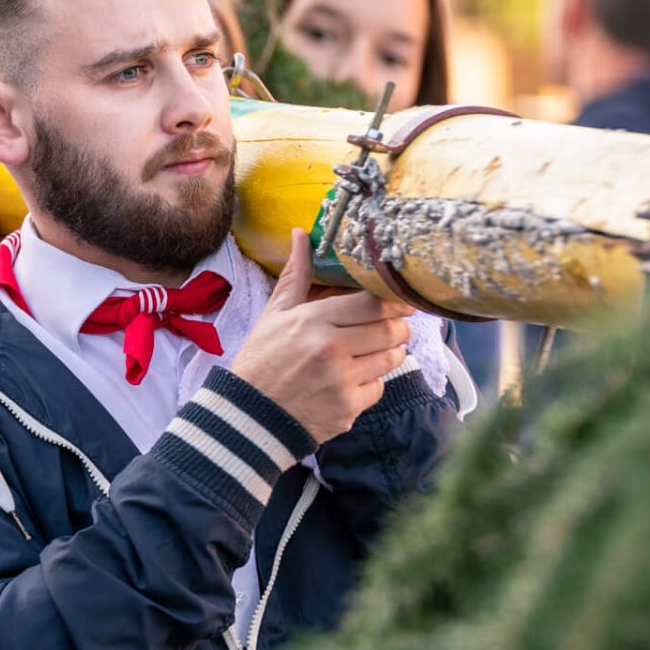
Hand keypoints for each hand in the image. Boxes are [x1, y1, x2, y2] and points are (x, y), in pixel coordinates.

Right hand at [228, 229, 414, 443]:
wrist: (249, 416)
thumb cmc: (262, 361)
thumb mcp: (274, 314)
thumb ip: (295, 275)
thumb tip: (301, 233)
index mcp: (313, 321)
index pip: (372, 303)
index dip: (394, 301)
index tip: (400, 301)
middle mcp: (331, 350)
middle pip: (390, 330)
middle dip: (399, 326)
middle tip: (394, 326)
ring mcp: (341, 381)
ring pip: (392, 359)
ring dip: (391, 352)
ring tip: (377, 349)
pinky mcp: (348, 409)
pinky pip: (379, 388)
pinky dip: (373, 382)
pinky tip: (356, 378)